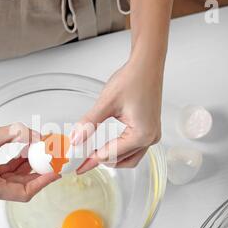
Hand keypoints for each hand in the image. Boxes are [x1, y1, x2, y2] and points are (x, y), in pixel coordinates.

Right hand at [0, 122, 59, 205]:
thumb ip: (20, 134)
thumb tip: (39, 136)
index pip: (25, 192)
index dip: (42, 182)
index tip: (55, 172)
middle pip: (19, 188)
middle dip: (36, 173)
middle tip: (50, 161)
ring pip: (11, 182)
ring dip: (25, 168)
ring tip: (38, 153)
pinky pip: (2, 178)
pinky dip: (13, 167)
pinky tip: (23, 153)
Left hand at [71, 59, 162, 173]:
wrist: (146, 64)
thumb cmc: (132, 79)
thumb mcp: (106, 103)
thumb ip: (89, 123)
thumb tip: (75, 140)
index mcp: (142, 135)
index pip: (112, 155)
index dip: (91, 159)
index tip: (77, 163)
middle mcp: (150, 138)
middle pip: (122, 161)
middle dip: (101, 161)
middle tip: (80, 161)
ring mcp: (152, 134)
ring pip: (129, 158)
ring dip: (111, 157)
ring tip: (91, 154)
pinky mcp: (149, 129)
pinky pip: (133, 148)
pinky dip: (119, 149)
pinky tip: (105, 145)